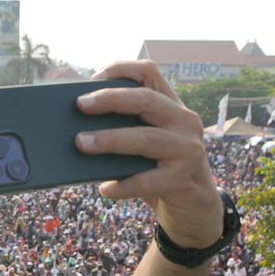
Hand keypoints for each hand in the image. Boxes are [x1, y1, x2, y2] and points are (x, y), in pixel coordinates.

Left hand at [76, 60, 221, 247]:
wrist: (195, 206)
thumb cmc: (160, 169)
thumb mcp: (148, 142)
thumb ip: (126, 128)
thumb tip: (80, 127)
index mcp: (173, 106)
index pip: (149, 72)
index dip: (121, 69)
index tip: (94, 78)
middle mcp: (184, 122)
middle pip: (146, 100)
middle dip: (110, 99)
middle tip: (80, 105)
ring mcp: (187, 150)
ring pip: (145, 138)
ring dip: (110, 140)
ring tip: (81, 143)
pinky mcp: (182, 179)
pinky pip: (146, 180)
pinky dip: (122, 185)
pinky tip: (105, 188)